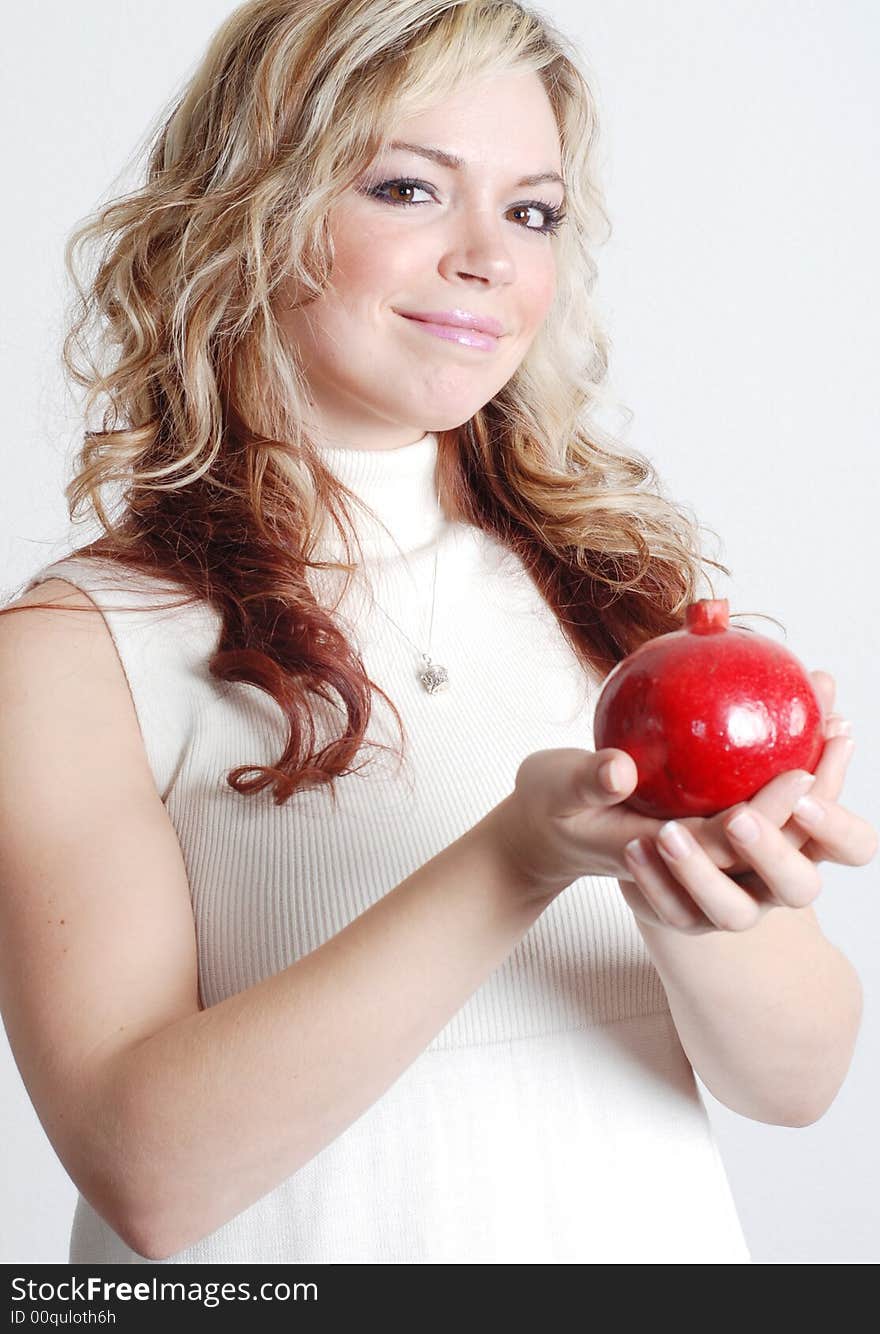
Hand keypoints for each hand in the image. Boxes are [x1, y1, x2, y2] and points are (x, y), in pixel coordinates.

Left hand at [616, 670, 877, 933]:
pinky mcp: (686, 917)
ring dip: (702, 874)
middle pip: (799, 887)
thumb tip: (818, 675)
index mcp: (804, 839)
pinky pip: (674, 911)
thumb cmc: (708, 775)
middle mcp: (775, 880)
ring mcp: (734, 905)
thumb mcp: (735, 742)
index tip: (803, 777)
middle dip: (774, 852)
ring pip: (732, 911)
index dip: (838, 821)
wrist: (643, 826)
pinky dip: (656, 882)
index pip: (851, 844)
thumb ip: (778, 714)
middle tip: (738, 816)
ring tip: (668, 834)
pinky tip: (634, 846)